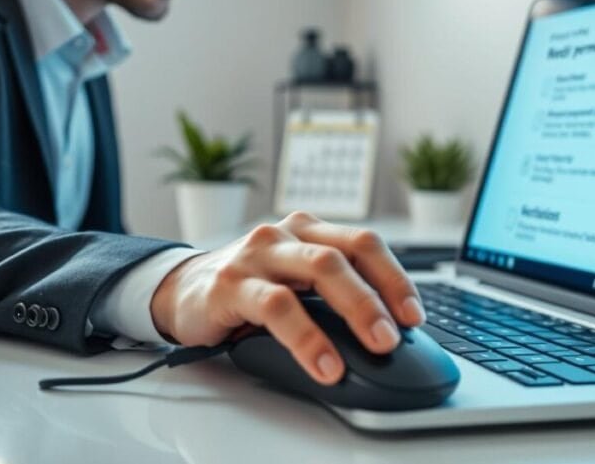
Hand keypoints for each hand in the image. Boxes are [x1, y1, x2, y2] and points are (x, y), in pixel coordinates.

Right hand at [150, 212, 425, 384]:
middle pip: (348, 253)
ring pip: (319, 269)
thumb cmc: (248, 288)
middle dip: (381, 293)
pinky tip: (323, 363)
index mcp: (309, 230)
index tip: (414, 315)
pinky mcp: (231, 283)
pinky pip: (278, 306)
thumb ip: (330, 295)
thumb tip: (385, 334)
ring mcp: (258, 255)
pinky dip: (307, 337)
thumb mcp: (294, 282)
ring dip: (355, 308)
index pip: (365, 243)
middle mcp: (286, 234)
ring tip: (375, 345)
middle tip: (398, 333)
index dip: (395, 277)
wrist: (179, 290)